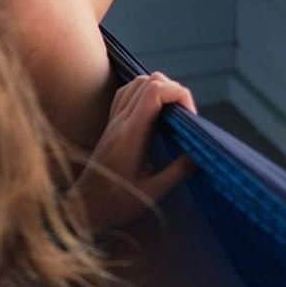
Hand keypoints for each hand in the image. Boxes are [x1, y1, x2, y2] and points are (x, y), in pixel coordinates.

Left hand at [67, 73, 196, 232]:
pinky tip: (155, 111)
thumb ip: (178, 171)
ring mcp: (114, 119)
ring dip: (161, 88)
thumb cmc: (117, 203)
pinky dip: (146, 92)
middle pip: (149, 81)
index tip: (190, 117)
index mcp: (131, 132)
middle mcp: (121, 120)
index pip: (155, 91)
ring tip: (174, 113)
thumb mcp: (153, 192)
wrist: (85, 205)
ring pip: (138, 82)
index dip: (179, 94)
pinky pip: (127, 93)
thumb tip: (200, 155)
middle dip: (175, 91)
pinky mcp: (111, 123)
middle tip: (185, 117)